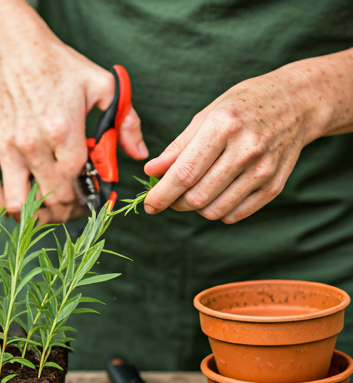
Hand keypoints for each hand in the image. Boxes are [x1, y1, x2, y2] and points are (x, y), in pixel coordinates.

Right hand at [0, 4, 146, 222]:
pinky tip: (16, 201)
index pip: (76, 184)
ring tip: (48, 210)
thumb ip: (127, 122)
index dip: (88, 199)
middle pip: (51, 200)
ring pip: (18, 203)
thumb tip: (139, 154)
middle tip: (76, 206)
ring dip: (35, 214)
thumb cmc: (62, 67)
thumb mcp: (104, 86)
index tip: (94, 198)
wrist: (17, 48)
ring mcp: (7, 148)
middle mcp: (32, 145)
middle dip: (68, 211)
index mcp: (63, 132)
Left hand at [143, 61, 335, 223]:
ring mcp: (263, 170)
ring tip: (194, 191)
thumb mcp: (207, 115)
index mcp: (223, 127)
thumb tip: (152, 172)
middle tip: (169, 196)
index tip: (149, 205)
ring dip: (195, 208)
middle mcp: (246, 149)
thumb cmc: (243, 106)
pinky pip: (235, 214)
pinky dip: (218, 211)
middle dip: (175, 203)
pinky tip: (217, 193)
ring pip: (214, 211)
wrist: (297, 103)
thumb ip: (178, 147)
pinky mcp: (273, 186)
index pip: (184, 174)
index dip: (161, 195)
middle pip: (197, 197)